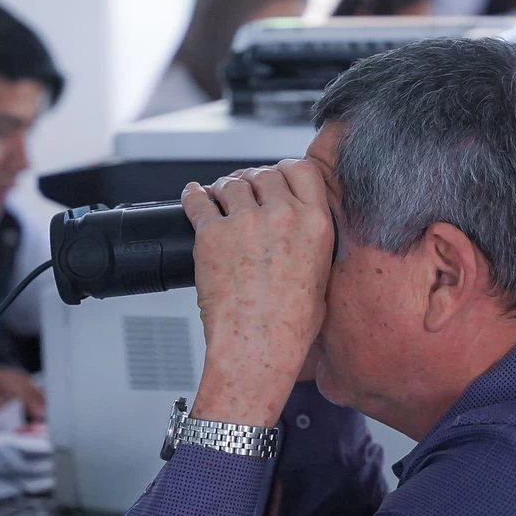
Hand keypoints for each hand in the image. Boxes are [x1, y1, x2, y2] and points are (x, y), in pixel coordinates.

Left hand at [181, 160, 333, 427]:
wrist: (258, 347)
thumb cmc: (291, 325)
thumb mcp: (322, 275)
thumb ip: (312, 239)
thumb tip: (298, 226)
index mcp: (315, 223)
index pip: (301, 169)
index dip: (284, 170)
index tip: (275, 176)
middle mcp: (282, 216)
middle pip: (263, 174)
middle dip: (253, 180)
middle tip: (244, 191)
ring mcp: (245, 222)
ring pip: (231, 184)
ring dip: (225, 189)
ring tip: (220, 199)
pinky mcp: (212, 235)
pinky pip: (198, 201)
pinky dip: (194, 195)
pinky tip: (193, 195)